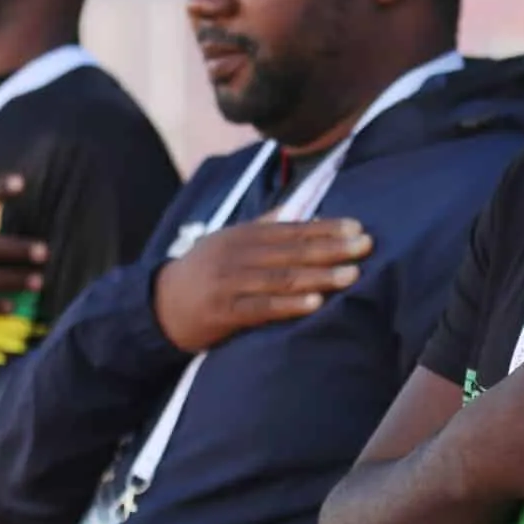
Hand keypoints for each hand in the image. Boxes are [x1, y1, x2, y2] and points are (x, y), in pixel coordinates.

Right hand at [153, 217, 372, 353]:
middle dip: (331, 248)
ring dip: (319, 275)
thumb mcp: (228, 241)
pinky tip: (315, 303)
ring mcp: (230, 282)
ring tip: (352, 275)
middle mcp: (237, 254)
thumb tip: (301, 211)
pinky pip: (262, 308)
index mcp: (243, 235)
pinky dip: (289, 305)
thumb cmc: (203, 272)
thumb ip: (264, 227)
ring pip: (281, 277)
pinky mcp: (224, 312)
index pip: (292, 228)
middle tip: (365, 246)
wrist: (158, 305)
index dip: (326, 228)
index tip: (357, 227)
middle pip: (292, 250)